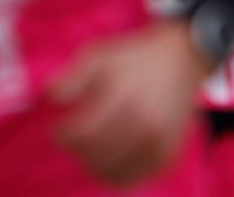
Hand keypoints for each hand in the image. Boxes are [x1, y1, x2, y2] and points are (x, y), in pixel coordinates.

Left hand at [50, 21, 210, 187]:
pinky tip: (109, 160)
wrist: (182, 59)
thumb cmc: (134, 58)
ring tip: (91, 149)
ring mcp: (158, 141)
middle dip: (77, 149)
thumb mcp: (100, 55)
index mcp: (125, 97)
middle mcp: (144, 122)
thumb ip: (72, 76)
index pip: (82, 134)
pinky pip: (131, 178)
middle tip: (76, 139)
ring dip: (93, 164)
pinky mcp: (166, 154)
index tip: (59, 129)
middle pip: (94, 156)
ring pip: (111, 172)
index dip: (63, 135)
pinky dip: (115, 174)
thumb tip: (50, 98)